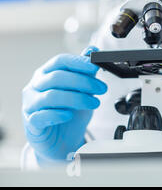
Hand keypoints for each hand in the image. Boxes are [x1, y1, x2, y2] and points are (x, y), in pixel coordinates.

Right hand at [22, 46, 106, 163]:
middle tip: (102, 88)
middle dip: (83, 82)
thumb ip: (85, 71)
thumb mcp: (82, 90)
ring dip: (77, 98)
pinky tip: (69, 115)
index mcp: (46, 74)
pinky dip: (58, 114)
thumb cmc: (70, 112)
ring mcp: (31, 105)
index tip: (95, 66)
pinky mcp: (32, 123)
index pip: (60, 61)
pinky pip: (42, 116)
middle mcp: (35, 86)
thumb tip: (92, 49)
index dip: (79, 62)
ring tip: (94, 103)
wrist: (62, 140)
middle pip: (57, 77)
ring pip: (51, 96)